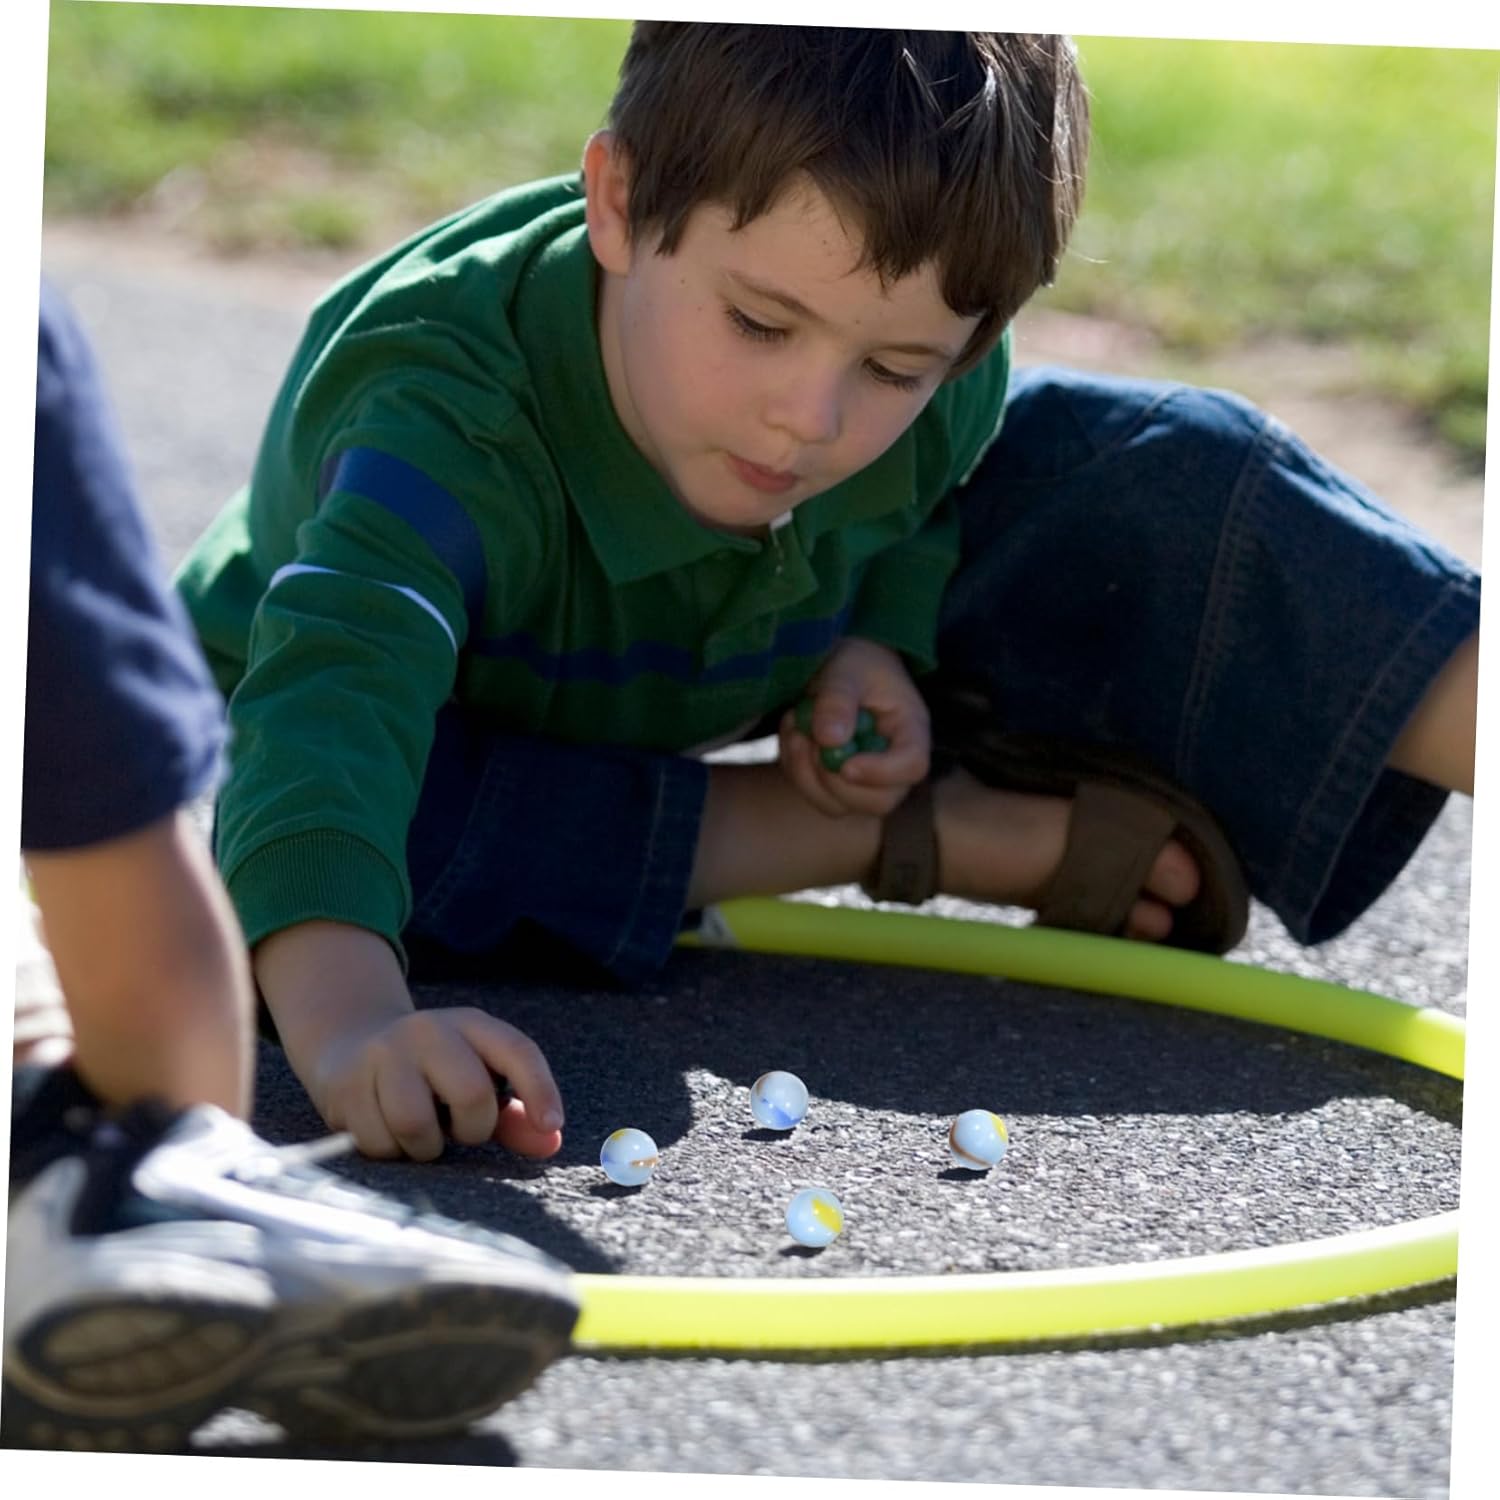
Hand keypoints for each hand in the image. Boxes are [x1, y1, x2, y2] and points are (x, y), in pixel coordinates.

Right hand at [311, 1005, 564, 1162]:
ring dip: (425, 1146)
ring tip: (421, 1132)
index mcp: (471, 1025)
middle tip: (457, 1129)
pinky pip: (377, 1141)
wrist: (350, 1043)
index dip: (539, 1089)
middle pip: (471, 1094)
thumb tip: (549, 1142)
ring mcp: (383, 1053)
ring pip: (416, 1123)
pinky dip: (389, 1150)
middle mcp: (428, 1030)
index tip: (550, 1124)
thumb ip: (514, 1115)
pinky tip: (386, 1129)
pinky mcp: (345, 1084)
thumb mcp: (476, 1079)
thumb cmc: (431, 1072)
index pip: (517, 1050)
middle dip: (473, 1128)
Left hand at [778, 637, 929, 817]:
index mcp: (911, 731)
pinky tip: (795, 734)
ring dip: (805, 772)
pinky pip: (813, 794)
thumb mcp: (846, 668)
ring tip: (797, 727)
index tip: (845, 764)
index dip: (880, 773)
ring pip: (838, 806)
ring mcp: (866, 780)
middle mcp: (894, 765)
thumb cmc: (855, 662)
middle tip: (808, 740)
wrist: (842, 667)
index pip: (912, 766)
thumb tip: (829, 739)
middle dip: (833, 780)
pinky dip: (794, 768)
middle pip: (878, 801)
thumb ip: (838, 699)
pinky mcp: (837, 784)